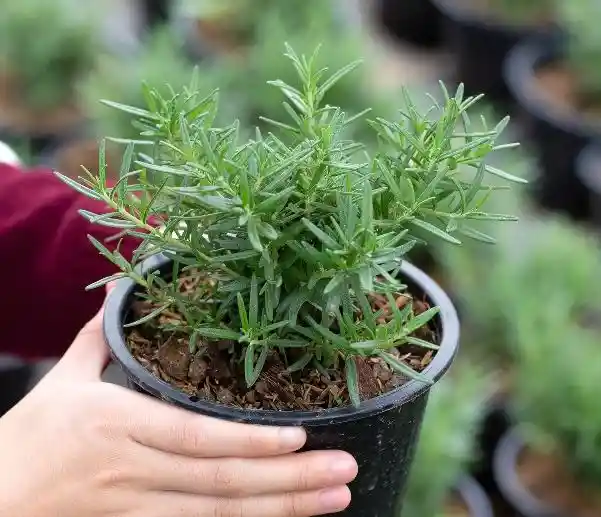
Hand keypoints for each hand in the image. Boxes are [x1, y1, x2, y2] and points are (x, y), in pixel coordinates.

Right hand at [0, 301, 356, 516]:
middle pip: (221, 481)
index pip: (195, 436)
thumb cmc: (28, 436)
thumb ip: (99, 337)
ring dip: (282, 508)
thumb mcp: (64, 379)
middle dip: (288, 480)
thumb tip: (120, 296)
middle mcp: (134, 469)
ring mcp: (137, 507)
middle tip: (343, 473)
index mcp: (118, 423)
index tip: (301, 437)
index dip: (249, 443)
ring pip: (219, 514)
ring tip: (334, 499)